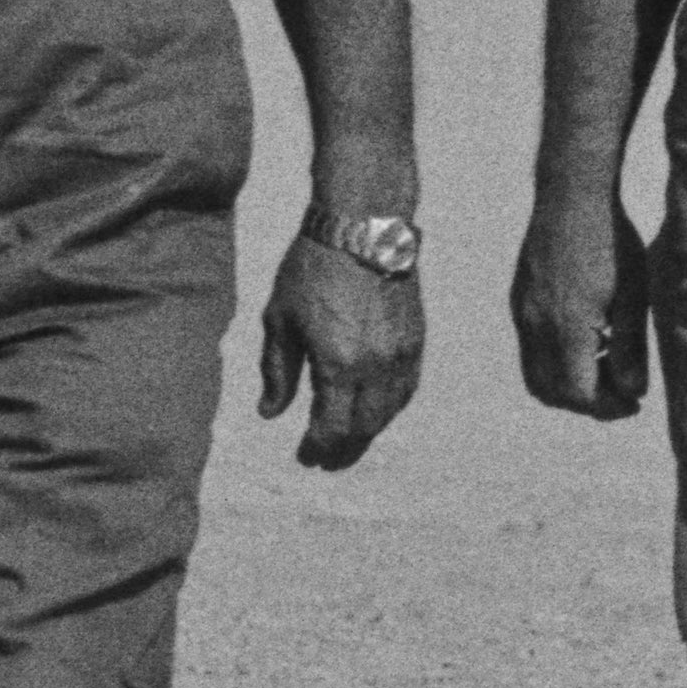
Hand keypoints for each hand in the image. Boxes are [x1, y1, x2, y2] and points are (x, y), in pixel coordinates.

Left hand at [257, 232, 424, 469]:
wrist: (362, 226)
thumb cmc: (311, 269)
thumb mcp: (280, 320)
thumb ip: (277, 371)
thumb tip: (270, 413)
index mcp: (338, 364)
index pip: (332, 427)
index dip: (318, 447)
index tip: (305, 456)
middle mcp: (375, 366)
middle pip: (364, 427)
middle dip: (344, 449)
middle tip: (326, 461)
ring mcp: (401, 354)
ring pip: (390, 411)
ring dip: (369, 432)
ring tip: (349, 442)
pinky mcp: (416, 339)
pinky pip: (407, 388)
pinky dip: (391, 407)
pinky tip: (376, 410)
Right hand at [510, 193, 652, 417]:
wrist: (571, 196)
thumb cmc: (611, 242)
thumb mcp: (634, 297)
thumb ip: (630, 349)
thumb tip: (633, 392)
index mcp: (565, 328)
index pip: (578, 395)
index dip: (608, 408)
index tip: (634, 403)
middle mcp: (535, 326)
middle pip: (551, 393)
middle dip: (586, 403)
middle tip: (620, 394)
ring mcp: (522, 313)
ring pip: (535, 374)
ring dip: (567, 384)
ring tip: (605, 367)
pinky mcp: (519, 300)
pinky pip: (530, 348)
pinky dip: (555, 361)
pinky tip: (588, 339)